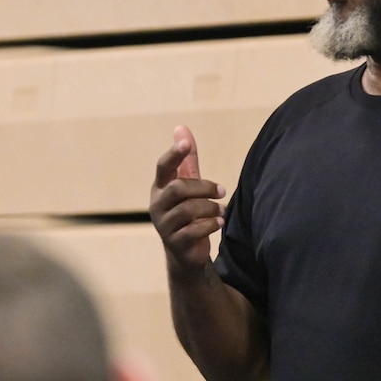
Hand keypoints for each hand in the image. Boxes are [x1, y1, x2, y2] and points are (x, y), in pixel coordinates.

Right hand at [150, 125, 224, 272]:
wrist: (185, 252)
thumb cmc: (187, 213)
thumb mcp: (188, 184)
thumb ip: (186, 159)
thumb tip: (181, 128)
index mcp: (160, 188)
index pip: (163, 167)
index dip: (174, 154)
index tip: (186, 144)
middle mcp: (157, 205)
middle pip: (178, 188)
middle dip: (204, 188)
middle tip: (222, 191)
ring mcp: (164, 225)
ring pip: (187, 210)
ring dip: (210, 208)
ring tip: (222, 211)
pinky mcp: (175, 243)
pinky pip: (192, 230)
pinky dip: (210, 225)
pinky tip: (219, 223)